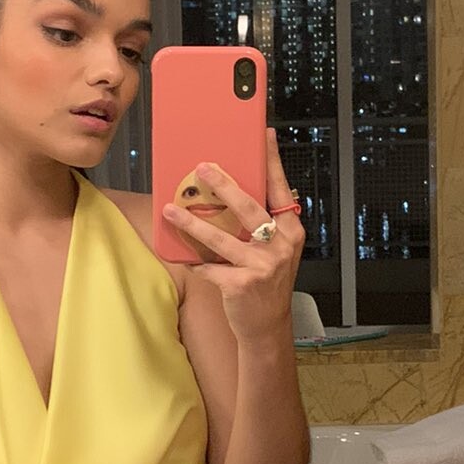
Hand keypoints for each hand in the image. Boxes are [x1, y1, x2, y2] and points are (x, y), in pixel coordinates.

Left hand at [162, 129, 303, 343]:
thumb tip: (258, 190)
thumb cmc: (268, 283)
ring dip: (192, 223)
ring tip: (172, 210)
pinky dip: (196, 262)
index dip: (272, 162)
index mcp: (291, 231)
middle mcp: (280, 246)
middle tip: (203, 168)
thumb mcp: (279, 250)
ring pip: (221, 237)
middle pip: (249, 207)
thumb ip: (271, 223)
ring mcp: (262, 266)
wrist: (268, 327)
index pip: (280, 189)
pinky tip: (184, 257)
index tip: (265, 136)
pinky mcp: (242, 284)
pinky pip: (210, 267)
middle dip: (224, 185)